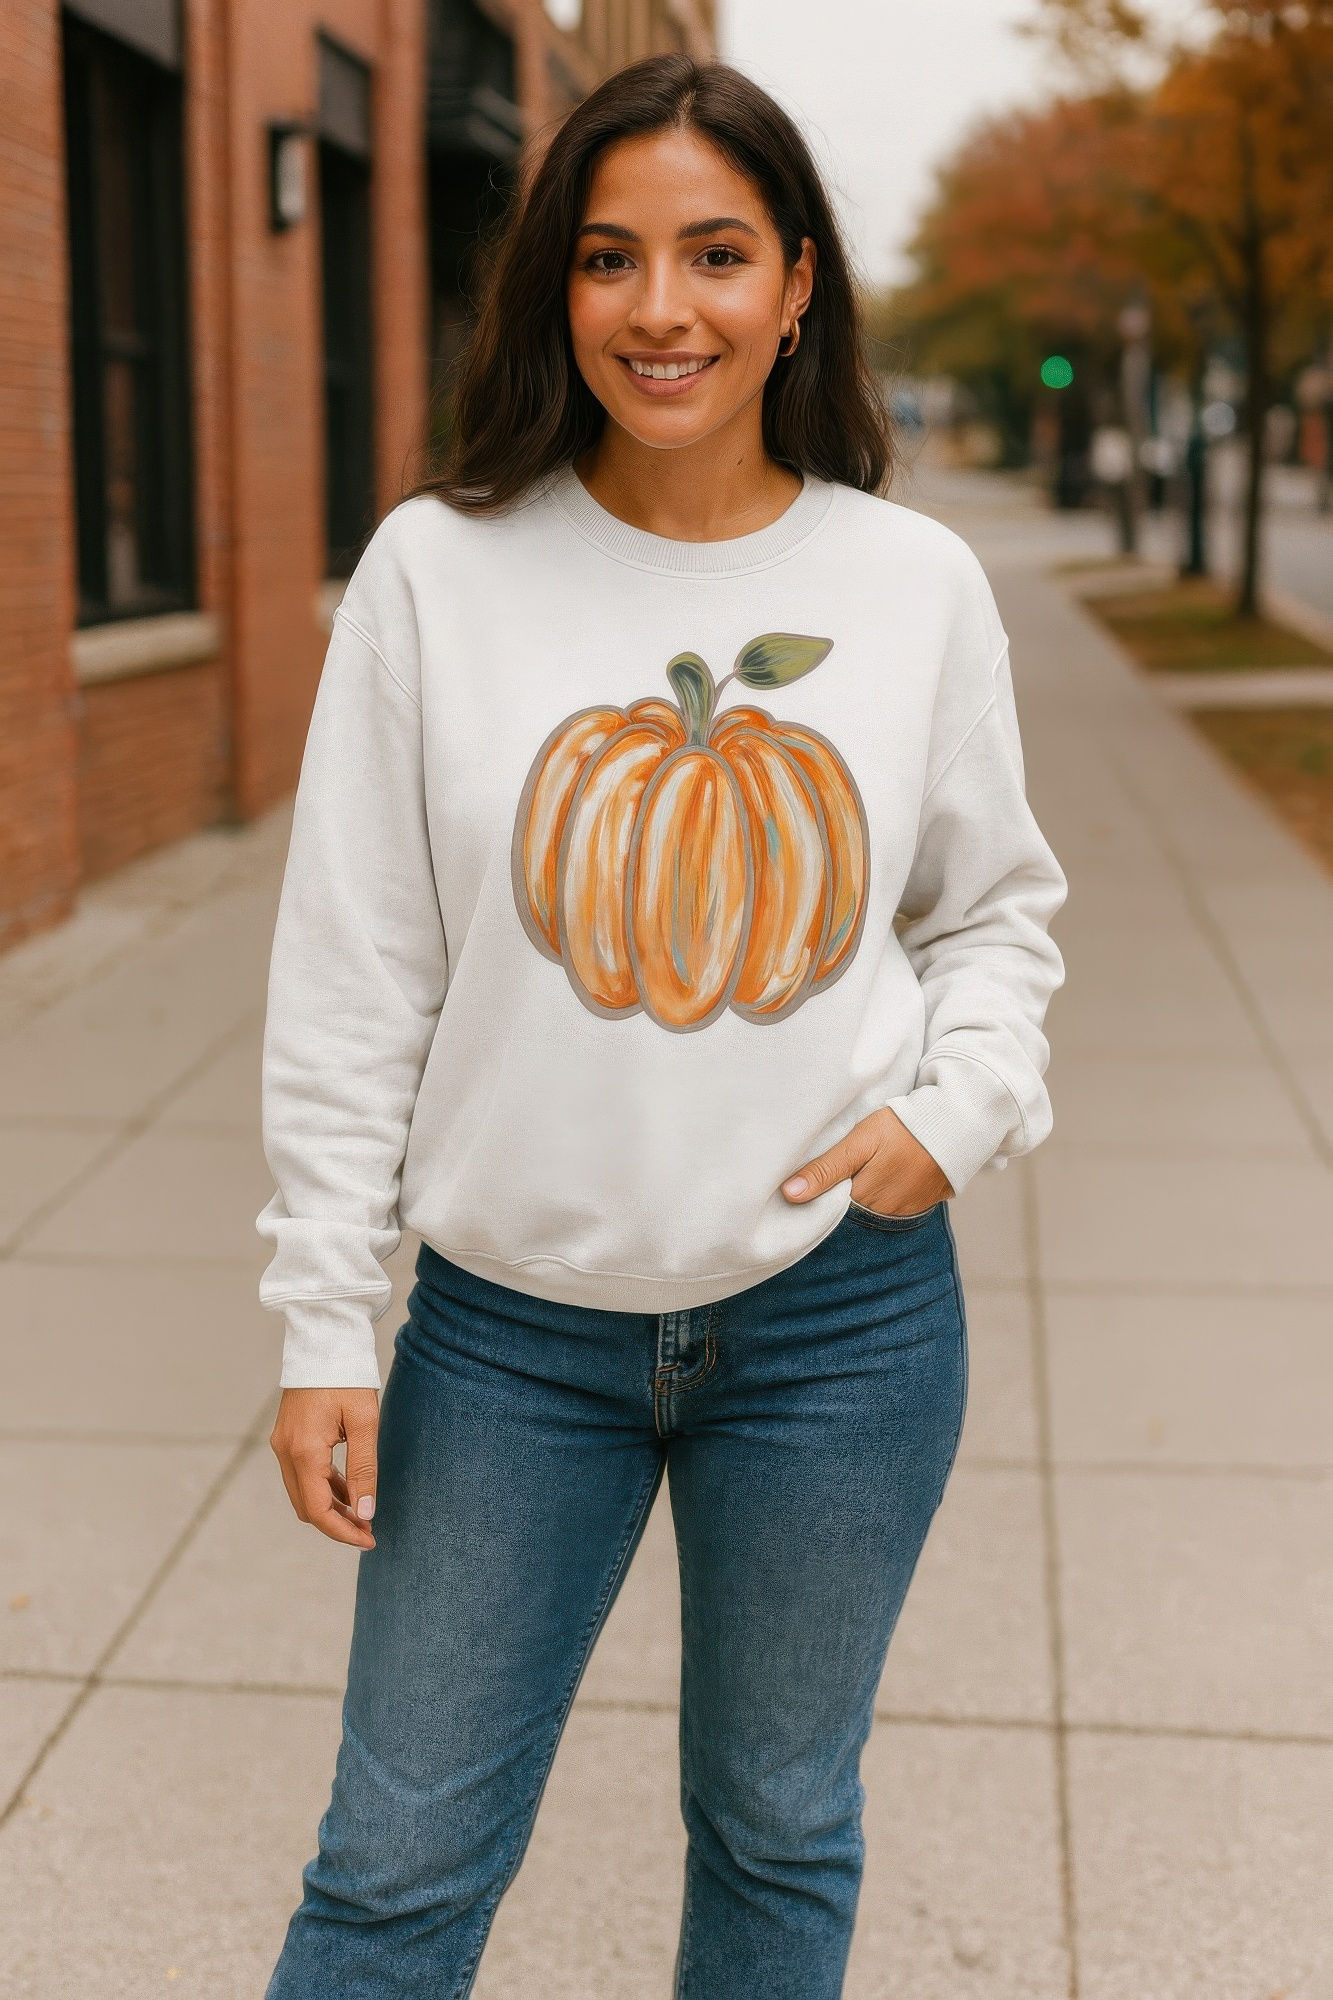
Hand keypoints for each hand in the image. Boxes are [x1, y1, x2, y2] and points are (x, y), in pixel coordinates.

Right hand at [270, 1388, 379, 1549]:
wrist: (324, 1340)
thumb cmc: (347, 1377)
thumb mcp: (364, 1423)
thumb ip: (363, 1470)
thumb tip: (364, 1513)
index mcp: (304, 1451)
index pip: (318, 1511)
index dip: (343, 1532)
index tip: (369, 1539)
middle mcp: (286, 1452)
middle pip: (306, 1507)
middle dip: (336, 1524)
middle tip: (368, 1530)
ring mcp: (283, 1444)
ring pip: (303, 1493)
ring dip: (330, 1507)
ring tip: (362, 1513)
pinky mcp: (288, 1437)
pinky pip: (302, 1474)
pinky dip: (323, 1488)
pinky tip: (348, 1489)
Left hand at [781, 1107, 953, 1217]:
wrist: (956, 1123)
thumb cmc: (903, 1127)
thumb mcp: (859, 1142)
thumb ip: (826, 1169)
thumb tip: (789, 1195)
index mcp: (866, 1200)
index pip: (829, 1212)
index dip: (815, 1202)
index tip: (800, 1193)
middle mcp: (886, 1215)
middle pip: (850, 1216)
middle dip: (836, 1203)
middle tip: (824, 1183)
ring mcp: (906, 1212)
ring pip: (871, 1214)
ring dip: (860, 1202)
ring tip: (856, 1178)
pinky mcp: (922, 1205)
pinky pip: (893, 1210)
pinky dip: (882, 1199)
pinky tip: (878, 1181)